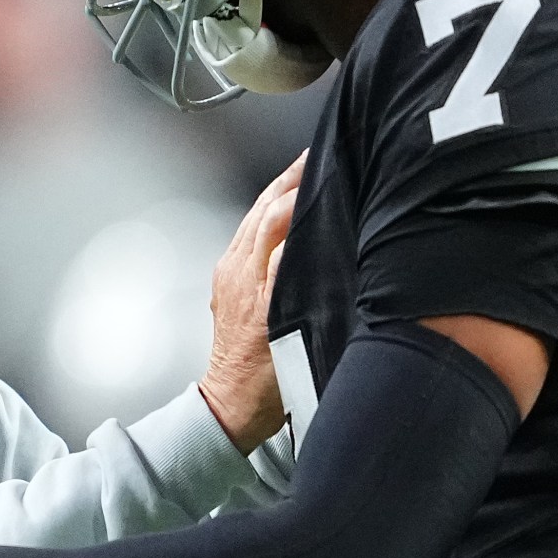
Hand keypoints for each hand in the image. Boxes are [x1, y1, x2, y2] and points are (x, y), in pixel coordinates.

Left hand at [201, 151, 305, 453]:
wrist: (232, 405)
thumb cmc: (265, 378)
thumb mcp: (286, 327)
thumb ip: (291, 277)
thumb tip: (300, 231)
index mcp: (250, 276)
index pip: (276, 214)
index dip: (301, 187)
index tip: (327, 165)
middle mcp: (235, 268)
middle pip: (263, 206)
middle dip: (292, 177)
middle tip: (323, 153)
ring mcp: (230, 273)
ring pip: (256, 216)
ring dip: (282, 190)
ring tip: (310, 167)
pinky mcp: (231, 281)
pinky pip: (252, 233)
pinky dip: (273, 211)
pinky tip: (291, 206)